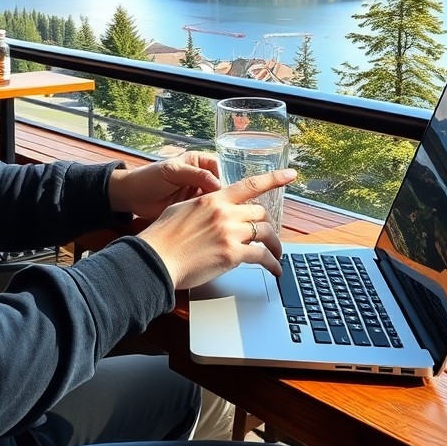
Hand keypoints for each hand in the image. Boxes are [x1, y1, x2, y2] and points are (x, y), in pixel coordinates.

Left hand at [108, 152, 221, 220]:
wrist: (131, 197)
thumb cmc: (150, 177)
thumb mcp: (172, 171)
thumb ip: (195, 175)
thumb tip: (219, 184)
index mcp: (199, 162)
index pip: (222, 168)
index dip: (227, 180)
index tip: (231, 195)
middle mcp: (202, 177)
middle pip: (223, 186)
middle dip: (226, 197)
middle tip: (230, 210)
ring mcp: (198, 194)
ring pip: (217, 201)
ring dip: (220, 209)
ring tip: (224, 219)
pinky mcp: (193, 210)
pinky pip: (207, 213)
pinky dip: (211, 218)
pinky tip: (215, 225)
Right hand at [136, 168, 296, 289]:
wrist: (156, 258)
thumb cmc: (163, 237)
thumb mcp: (182, 209)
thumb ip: (202, 206)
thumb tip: (209, 209)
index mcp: (214, 198)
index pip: (250, 184)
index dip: (273, 179)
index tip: (290, 175)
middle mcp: (225, 212)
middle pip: (260, 213)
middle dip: (267, 225)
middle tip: (269, 236)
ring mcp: (230, 232)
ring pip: (265, 233)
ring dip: (274, 245)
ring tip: (276, 255)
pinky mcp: (232, 254)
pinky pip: (261, 257)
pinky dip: (272, 264)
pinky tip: (275, 270)